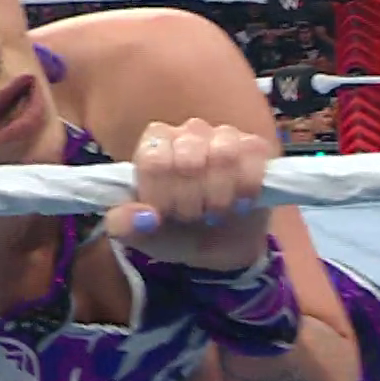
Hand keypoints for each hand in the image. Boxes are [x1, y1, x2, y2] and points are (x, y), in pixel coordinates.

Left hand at [103, 119, 272, 271]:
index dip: (160, 196)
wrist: (217, 248)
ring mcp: (224, 136)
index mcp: (154, 144)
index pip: (153, 160)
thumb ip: (124, 225)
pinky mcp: (255, 148)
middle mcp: (188, 132)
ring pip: (223, 155)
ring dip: (218, 196)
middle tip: (190, 216)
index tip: (163, 215)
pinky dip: (245, 190)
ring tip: (214, 212)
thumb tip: (142, 216)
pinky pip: (253, 158)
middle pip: (188, 158)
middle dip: (189, 201)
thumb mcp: (140, 235)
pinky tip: (239, 205)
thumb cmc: (174, 231)